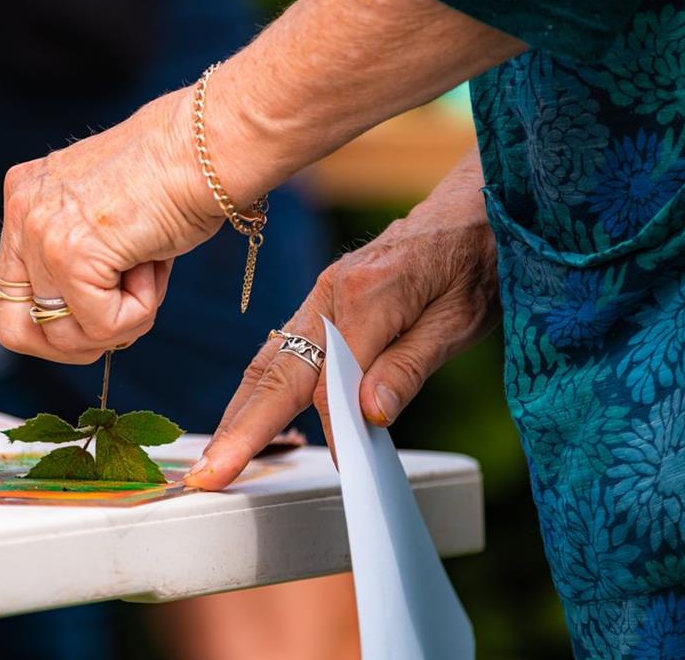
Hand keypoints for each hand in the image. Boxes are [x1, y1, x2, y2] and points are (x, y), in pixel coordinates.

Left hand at [0, 90, 229, 363]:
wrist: (208, 147)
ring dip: (118, 323)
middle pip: (17, 331)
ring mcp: (43, 234)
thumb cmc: (178, 177)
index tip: (100, 318)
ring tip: (147, 273)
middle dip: (75, 343)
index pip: (9, 298)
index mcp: (25, 198)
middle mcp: (22, 212)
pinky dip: (140, 313)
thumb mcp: (105, 217)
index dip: (56, 326)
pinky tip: (155, 265)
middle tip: (120, 322)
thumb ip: (78, 257)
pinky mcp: (73, 255)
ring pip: (64, 336)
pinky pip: (103, 328)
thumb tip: (80, 323)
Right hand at [184, 150, 499, 489]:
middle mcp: (329, 293)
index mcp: (366, 297)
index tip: (343, 471)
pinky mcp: (320, 299)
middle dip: (241, 430)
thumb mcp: (459, 321)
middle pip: (277, 374)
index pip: (333, 383)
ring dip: (238, 412)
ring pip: (268, 361)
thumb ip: (408, 367)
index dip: (335, 432)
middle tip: (209, 474)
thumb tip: (370, 414)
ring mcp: (319, 294)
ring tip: (216, 455)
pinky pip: (280, 349)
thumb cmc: (475, 263)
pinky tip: (245, 415)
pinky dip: (257, 389)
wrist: (472, 210)